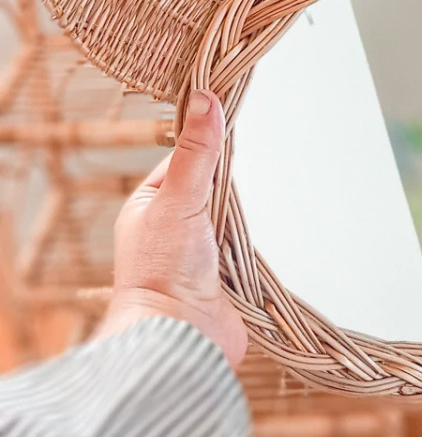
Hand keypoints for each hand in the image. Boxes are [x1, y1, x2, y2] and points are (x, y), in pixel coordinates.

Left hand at [97, 90, 246, 367]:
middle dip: (225, 185)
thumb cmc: (163, 271)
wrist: (180, 337)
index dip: (206, 146)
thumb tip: (206, 99)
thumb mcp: (178, 198)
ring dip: (239, 216)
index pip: (184, 161)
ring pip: (226, 218)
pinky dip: (249, 243)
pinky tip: (257, 238)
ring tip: (251, 207)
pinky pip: (240, 248)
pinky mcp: (220, 276)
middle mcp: (170, 227)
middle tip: (245, 170)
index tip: (228, 126)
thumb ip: (197, 152)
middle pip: (208, 189)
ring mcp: (195, 252)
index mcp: (149, 205)